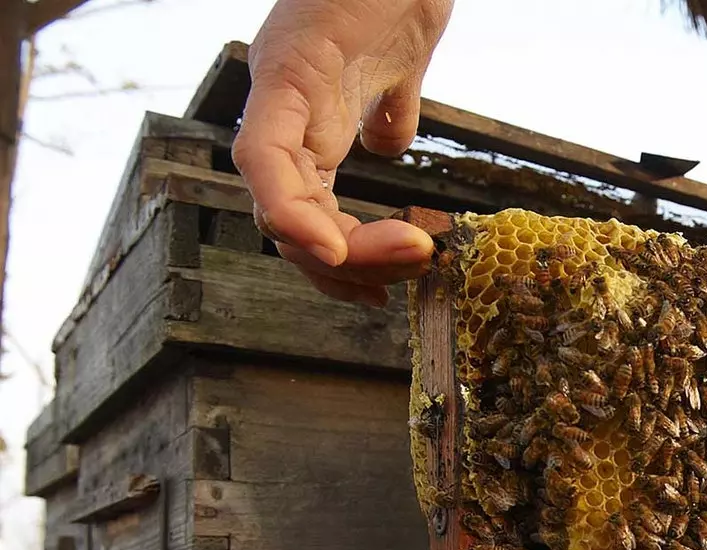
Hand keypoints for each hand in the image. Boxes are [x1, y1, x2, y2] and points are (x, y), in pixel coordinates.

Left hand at [233, 0, 455, 305]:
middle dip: (346, 267)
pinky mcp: (283, 73)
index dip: (338, 264)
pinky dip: (289, 209)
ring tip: (410, 253)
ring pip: (274, 205)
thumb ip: (389, 110)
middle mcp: (281, 116)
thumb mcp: (402, 71)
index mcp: (306, 122)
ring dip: (337, 250)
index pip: (304, 214)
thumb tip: (389, 146)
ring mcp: (276, 96)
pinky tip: (331, 243)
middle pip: (287, 225)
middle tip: (412, 269)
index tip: (385, 291)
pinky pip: (263, 156)